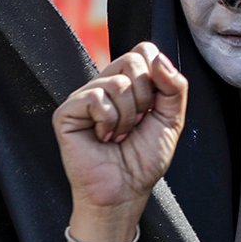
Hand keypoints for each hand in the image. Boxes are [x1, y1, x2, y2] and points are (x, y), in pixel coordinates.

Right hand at [55, 43, 187, 239]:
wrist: (125, 190)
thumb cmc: (143, 160)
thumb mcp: (172, 118)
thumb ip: (174, 86)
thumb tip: (158, 59)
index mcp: (128, 83)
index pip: (144, 51)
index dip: (157, 76)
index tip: (153, 108)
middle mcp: (103, 85)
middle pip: (132, 60)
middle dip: (145, 97)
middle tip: (135, 124)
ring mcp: (83, 98)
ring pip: (116, 82)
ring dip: (127, 116)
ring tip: (118, 135)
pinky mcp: (66, 112)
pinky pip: (95, 97)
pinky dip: (108, 121)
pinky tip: (102, 137)